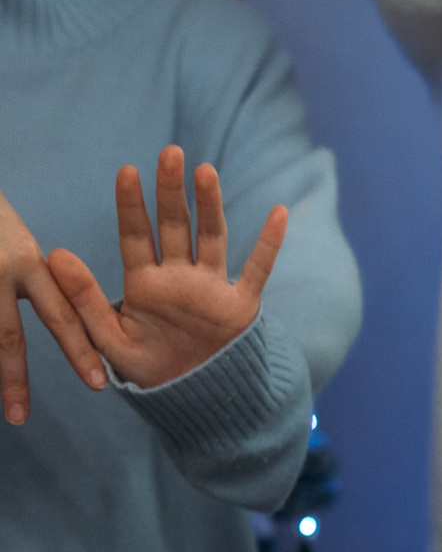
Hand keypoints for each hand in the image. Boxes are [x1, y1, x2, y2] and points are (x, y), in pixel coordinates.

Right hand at [0, 186, 105, 424]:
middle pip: (8, 336)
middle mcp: (0, 272)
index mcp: (28, 263)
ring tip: (3, 409)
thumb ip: (32, 277)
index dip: (80, 351)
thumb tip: (52, 311)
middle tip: (21, 418)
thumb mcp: (16, 241)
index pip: (61, 315)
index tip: (98, 384)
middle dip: (14, 379)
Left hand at [46, 148, 283, 389]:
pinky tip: (278, 212)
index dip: (132, 204)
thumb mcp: (107, 339)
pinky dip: (269, 243)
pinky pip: (257, 269)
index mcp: (145, 283)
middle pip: (175, 225)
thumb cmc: (148, 370)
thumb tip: (54, 254)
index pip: (136, 235)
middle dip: (171, 190)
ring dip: (210, 205)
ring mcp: (212, 288)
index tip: (127, 170)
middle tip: (170, 152)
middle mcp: (179, 277)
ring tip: (205, 171)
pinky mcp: (241, 305)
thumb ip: (83, 298)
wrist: (193, 399)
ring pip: (211, 238)